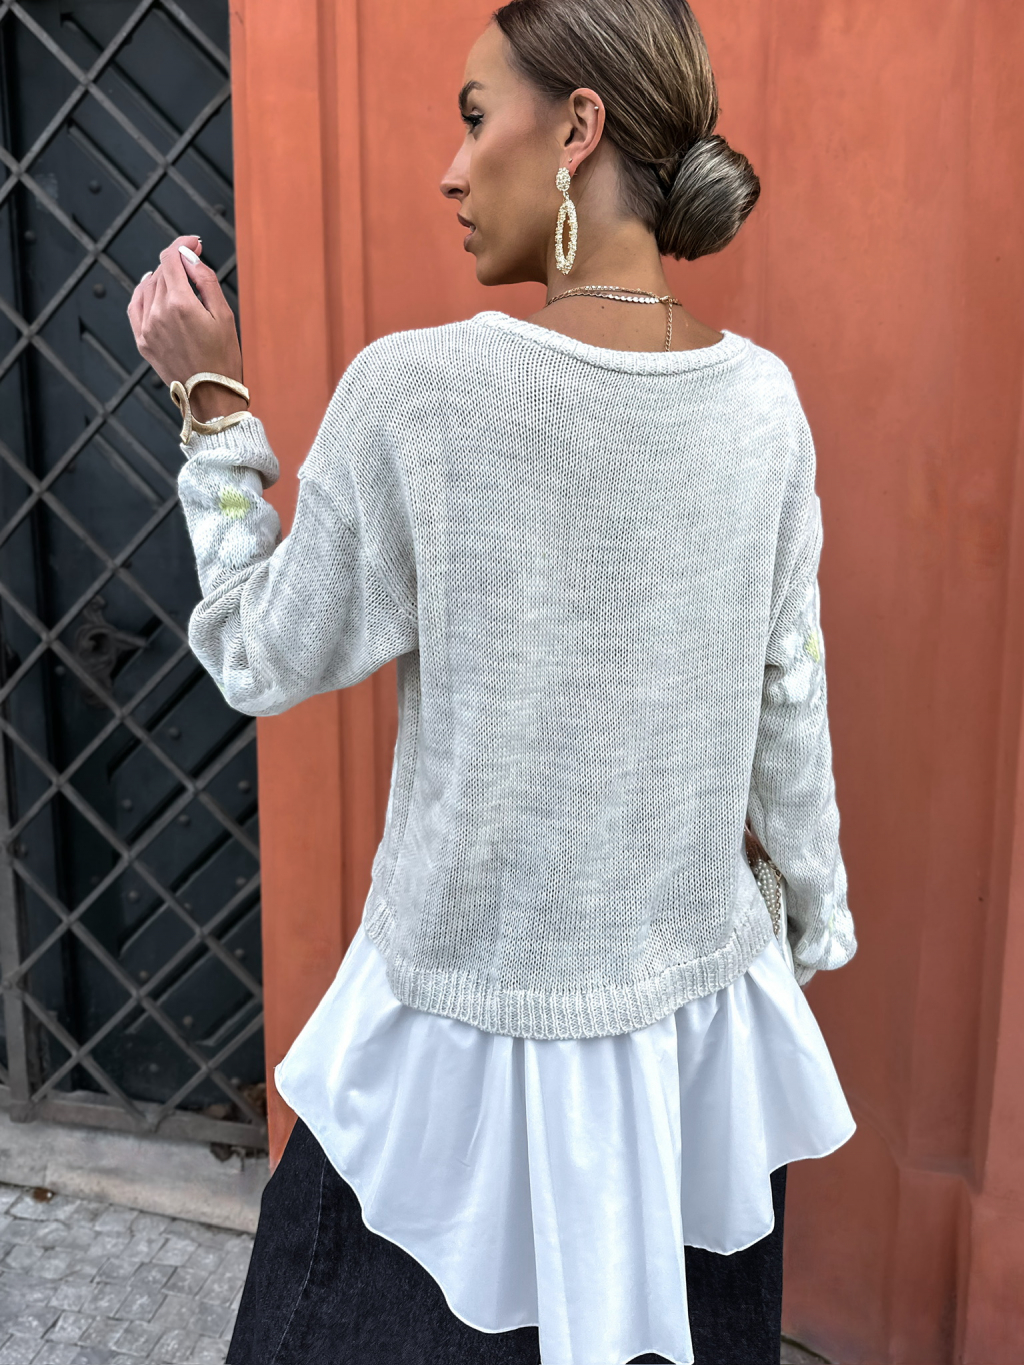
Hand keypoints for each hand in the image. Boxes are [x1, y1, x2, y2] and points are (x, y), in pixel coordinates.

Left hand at [127, 234, 246, 423]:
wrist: (211, 397)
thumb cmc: (223, 358)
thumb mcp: (224, 315)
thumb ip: (205, 280)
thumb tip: (189, 256)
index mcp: (180, 303)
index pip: (171, 257)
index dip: (182, 244)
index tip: (194, 243)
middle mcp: (158, 312)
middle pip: (161, 271)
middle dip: (177, 262)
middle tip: (194, 261)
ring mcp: (146, 327)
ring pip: (148, 287)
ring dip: (163, 277)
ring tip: (179, 280)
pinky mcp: (142, 340)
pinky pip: (135, 306)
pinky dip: (143, 292)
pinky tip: (152, 288)